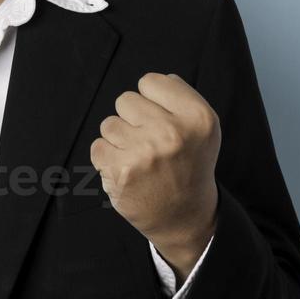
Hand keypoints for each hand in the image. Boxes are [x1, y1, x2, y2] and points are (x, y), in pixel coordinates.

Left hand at [90, 73, 219, 264]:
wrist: (185, 216)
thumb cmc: (188, 163)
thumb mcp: (202, 127)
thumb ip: (178, 96)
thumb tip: (148, 82)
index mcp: (197, 116)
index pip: (150, 82)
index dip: (152, 100)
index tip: (161, 120)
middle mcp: (173, 132)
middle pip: (125, 100)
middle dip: (134, 119)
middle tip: (151, 143)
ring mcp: (145, 153)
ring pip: (109, 123)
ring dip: (119, 139)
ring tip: (140, 158)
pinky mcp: (122, 172)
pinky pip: (97, 146)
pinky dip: (108, 158)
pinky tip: (127, 170)